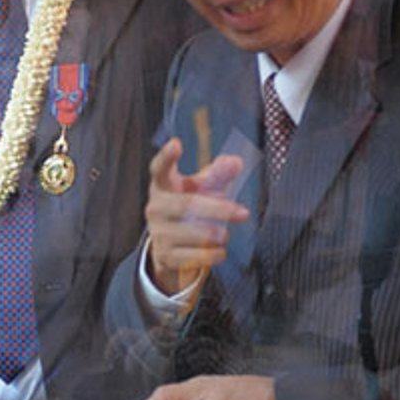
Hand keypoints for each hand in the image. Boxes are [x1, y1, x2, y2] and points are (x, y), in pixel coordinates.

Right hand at [146, 138, 246, 293]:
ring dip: (217, 234)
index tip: (176, 143)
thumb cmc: (190, 209)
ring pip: (192, 232)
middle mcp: (156, 207)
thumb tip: (236, 161)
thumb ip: (219, 174)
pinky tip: (218, 250)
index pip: (160, 168)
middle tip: (243, 213)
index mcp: (163, 185)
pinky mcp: (165, 256)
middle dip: (217, 209)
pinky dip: (213, 254)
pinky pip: (195, 256)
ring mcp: (158, 232)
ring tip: (224, 233)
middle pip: (185, 204)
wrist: (171, 248)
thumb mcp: (203, 190)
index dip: (167, 156)